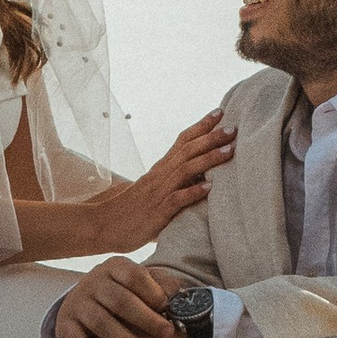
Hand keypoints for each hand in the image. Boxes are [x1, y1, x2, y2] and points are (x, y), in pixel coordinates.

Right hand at [54, 256, 190, 337]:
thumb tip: (176, 293)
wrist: (84, 301)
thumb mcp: (142, 283)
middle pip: (120, 301)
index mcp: (114, 267)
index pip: (133, 275)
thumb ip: (161, 285)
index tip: (167, 307)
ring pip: (101, 322)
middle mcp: (93, 282)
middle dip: (146, 319)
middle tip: (167, 334)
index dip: (152, 291)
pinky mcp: (65, 325)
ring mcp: (77, 303)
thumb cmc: (124, 294)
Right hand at [104, 114, 235, 247]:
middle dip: (212, 137)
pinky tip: (209, 187)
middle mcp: (160, 175)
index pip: (182, 140)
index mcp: (160, 169)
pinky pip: (177, 199)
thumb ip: (174, 183)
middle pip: (188, 150)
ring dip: (209, 159)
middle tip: (233, 127)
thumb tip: (202, 180)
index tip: (220, 112)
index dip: (201, 126)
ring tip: (230, 150)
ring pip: (185, 169)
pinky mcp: (157, 211)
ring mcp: (158, 192)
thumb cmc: (132, 211)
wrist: (103, 225)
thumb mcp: (154, 191)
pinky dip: (193, 191)